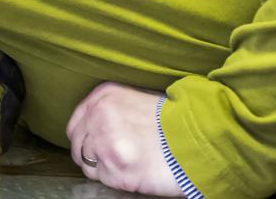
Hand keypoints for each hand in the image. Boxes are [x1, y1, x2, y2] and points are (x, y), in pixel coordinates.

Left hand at [66, 81, 181, 195]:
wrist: (200, 140)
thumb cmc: (173, 123)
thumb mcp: (137, 100)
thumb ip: (110, 110)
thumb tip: (91, 127)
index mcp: (104, 96)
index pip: (75, 123)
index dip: (84, 138)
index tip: (93, 144)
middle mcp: (99, 116)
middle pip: (77, 144)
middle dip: (91, 154)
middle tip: (111, 158)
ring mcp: (104, 143)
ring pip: (87, 164)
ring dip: (103, 167)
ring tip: (126, 163)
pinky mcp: (115, 169)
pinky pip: (103, 179)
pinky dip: (115, 179)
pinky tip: (133, 171)